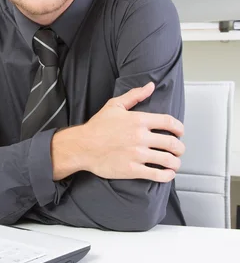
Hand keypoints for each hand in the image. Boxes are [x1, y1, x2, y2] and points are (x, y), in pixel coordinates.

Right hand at [51, 82, 184, 182]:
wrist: (83, 146)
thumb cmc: (97, 126)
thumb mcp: (114, 105)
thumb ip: (134, 95)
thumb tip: (150, 86)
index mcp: (139, 120)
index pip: (169, 122)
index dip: (179, 128)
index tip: (180, 132)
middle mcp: (141, 137)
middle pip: (172, 143)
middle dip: (180, 148)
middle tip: (179, 150)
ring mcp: (137, 154)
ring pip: (168, 160)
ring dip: (176, 163)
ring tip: (175, 163)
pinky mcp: (132, 170)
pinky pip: (156, 175)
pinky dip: (166, 176)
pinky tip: (168, 174)